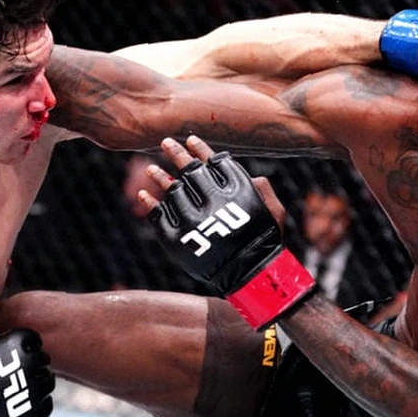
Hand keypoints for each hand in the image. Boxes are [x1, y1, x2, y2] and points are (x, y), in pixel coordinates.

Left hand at [140, 136, 315, 330]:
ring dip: (160, 176)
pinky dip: (149, 203)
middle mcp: (212, 201)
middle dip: (177, 153)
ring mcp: (192, 220)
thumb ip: (262, 188)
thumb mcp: (274, 211)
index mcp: (236, 190)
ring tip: (151, 168)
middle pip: (189, 171)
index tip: (190, 140)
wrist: (251, 276)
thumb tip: (250, 174)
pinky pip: (158, 216)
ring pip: (171, 190)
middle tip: (166, 142)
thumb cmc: (264, 241)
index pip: (214, 161)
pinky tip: (143, 193)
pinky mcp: (177, 239)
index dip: (201, 149)